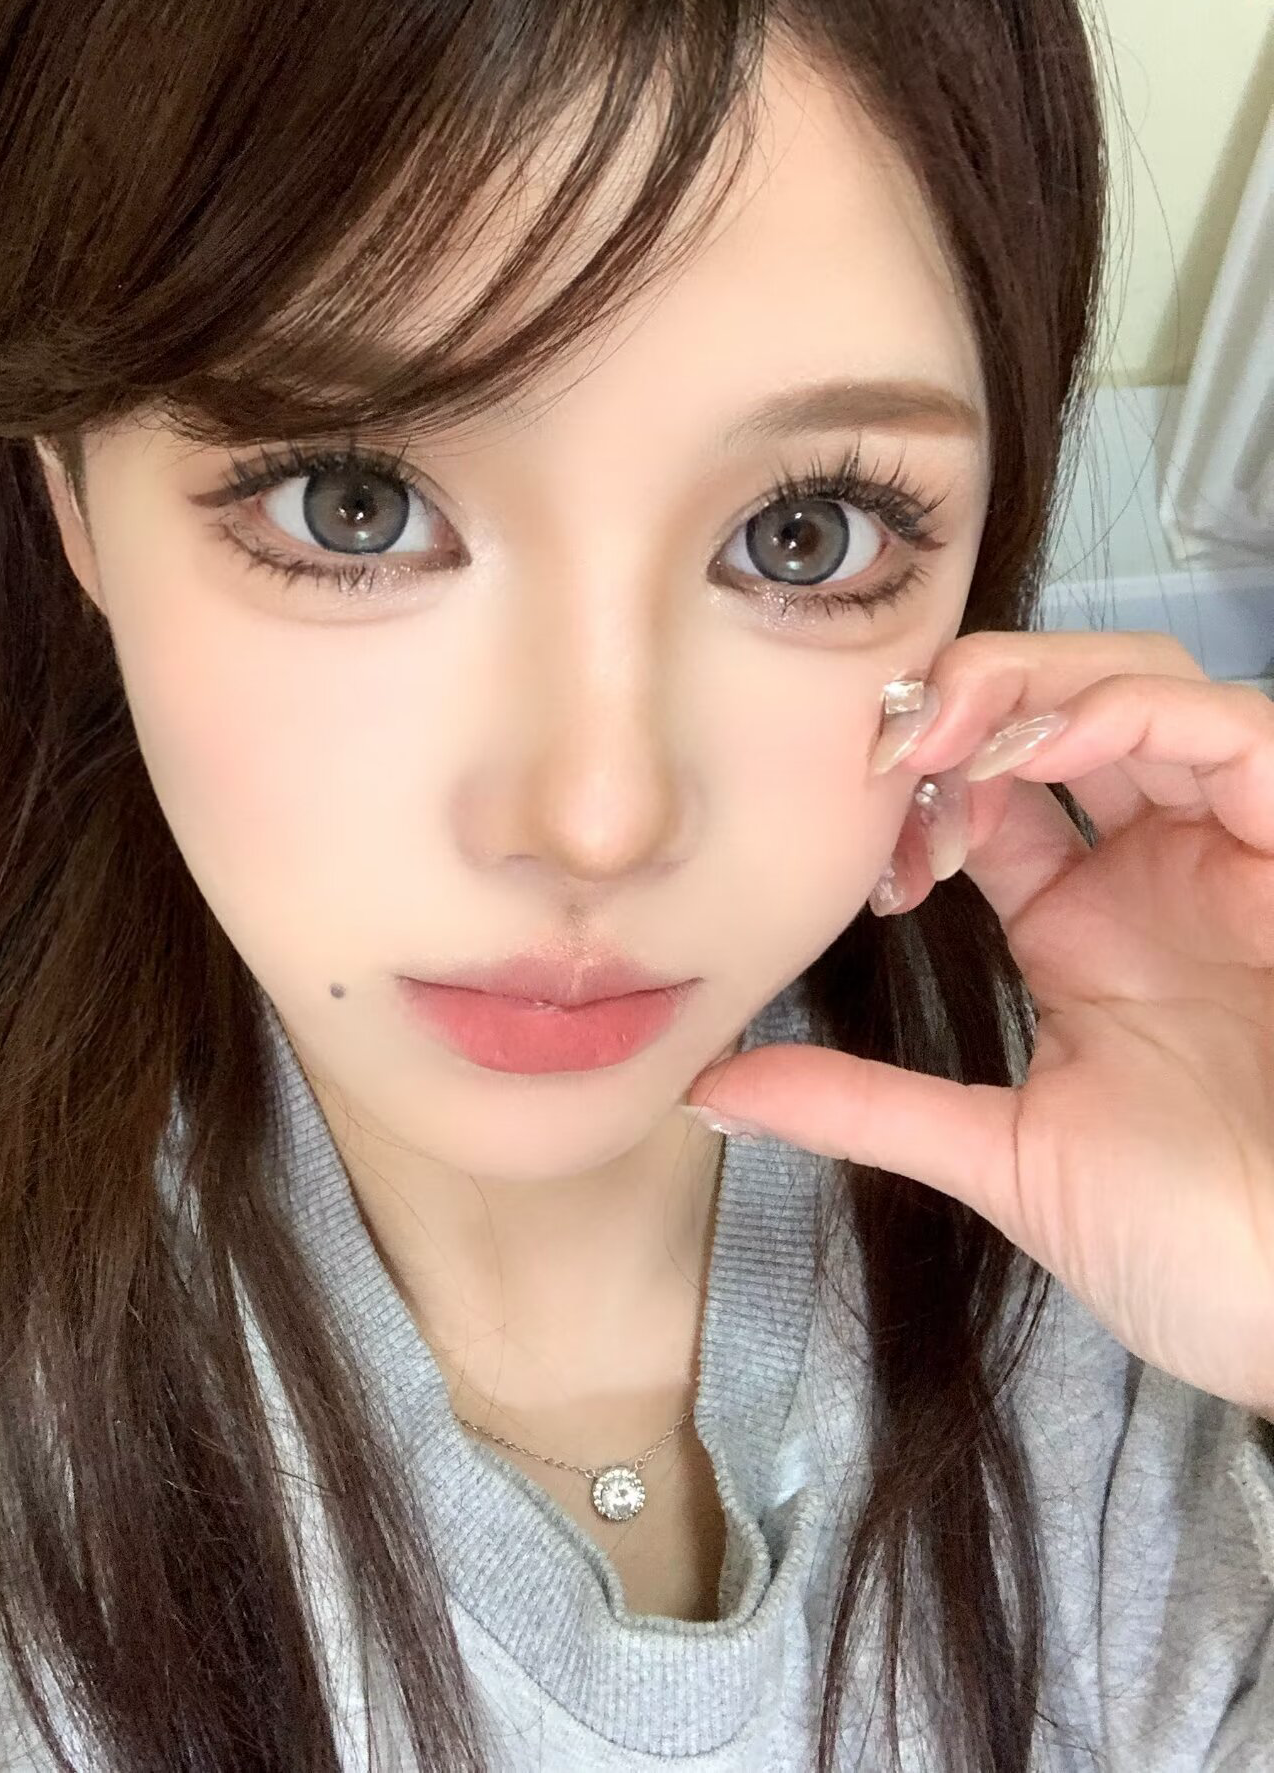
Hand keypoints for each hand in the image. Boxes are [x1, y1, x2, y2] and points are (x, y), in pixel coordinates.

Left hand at [684, 631, 1273, 1419]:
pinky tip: (1039, 752)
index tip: (859, 820)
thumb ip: (863, 1106)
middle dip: (968, 693)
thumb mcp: (1002, 1157)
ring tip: (948, 737)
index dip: (916, 774)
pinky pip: (1231, 730)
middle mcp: (1159, 872)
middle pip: (1065, 706)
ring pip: (1140, 685)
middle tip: (890, 741)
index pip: (991, 789)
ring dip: (1033, 682)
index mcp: (1087, 928)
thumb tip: (711, 1090)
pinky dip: (1127, 711)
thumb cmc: (1191, 1252)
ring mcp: (1231, 859)